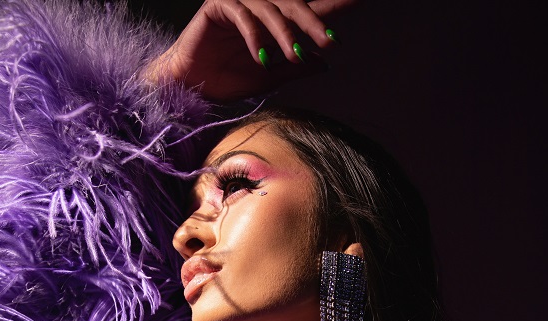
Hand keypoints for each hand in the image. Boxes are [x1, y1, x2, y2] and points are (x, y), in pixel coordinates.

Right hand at [143, 0, 356, 101]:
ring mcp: (238, 2)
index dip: (329, 11)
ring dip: (285, 33)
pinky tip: (261, 58)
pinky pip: (242, 15)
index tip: (358, 4)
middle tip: (330, 42)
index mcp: (273, 22)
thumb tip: (324, 63)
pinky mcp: (218, 5)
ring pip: (270, 9)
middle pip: (294, 4)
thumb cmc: (225, 80)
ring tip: (296, 55)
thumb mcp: (267, 78)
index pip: (305, 11)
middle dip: (314, 23)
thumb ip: (293, 67)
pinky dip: (254, 37)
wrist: (189, 85)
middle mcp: (259, 6)